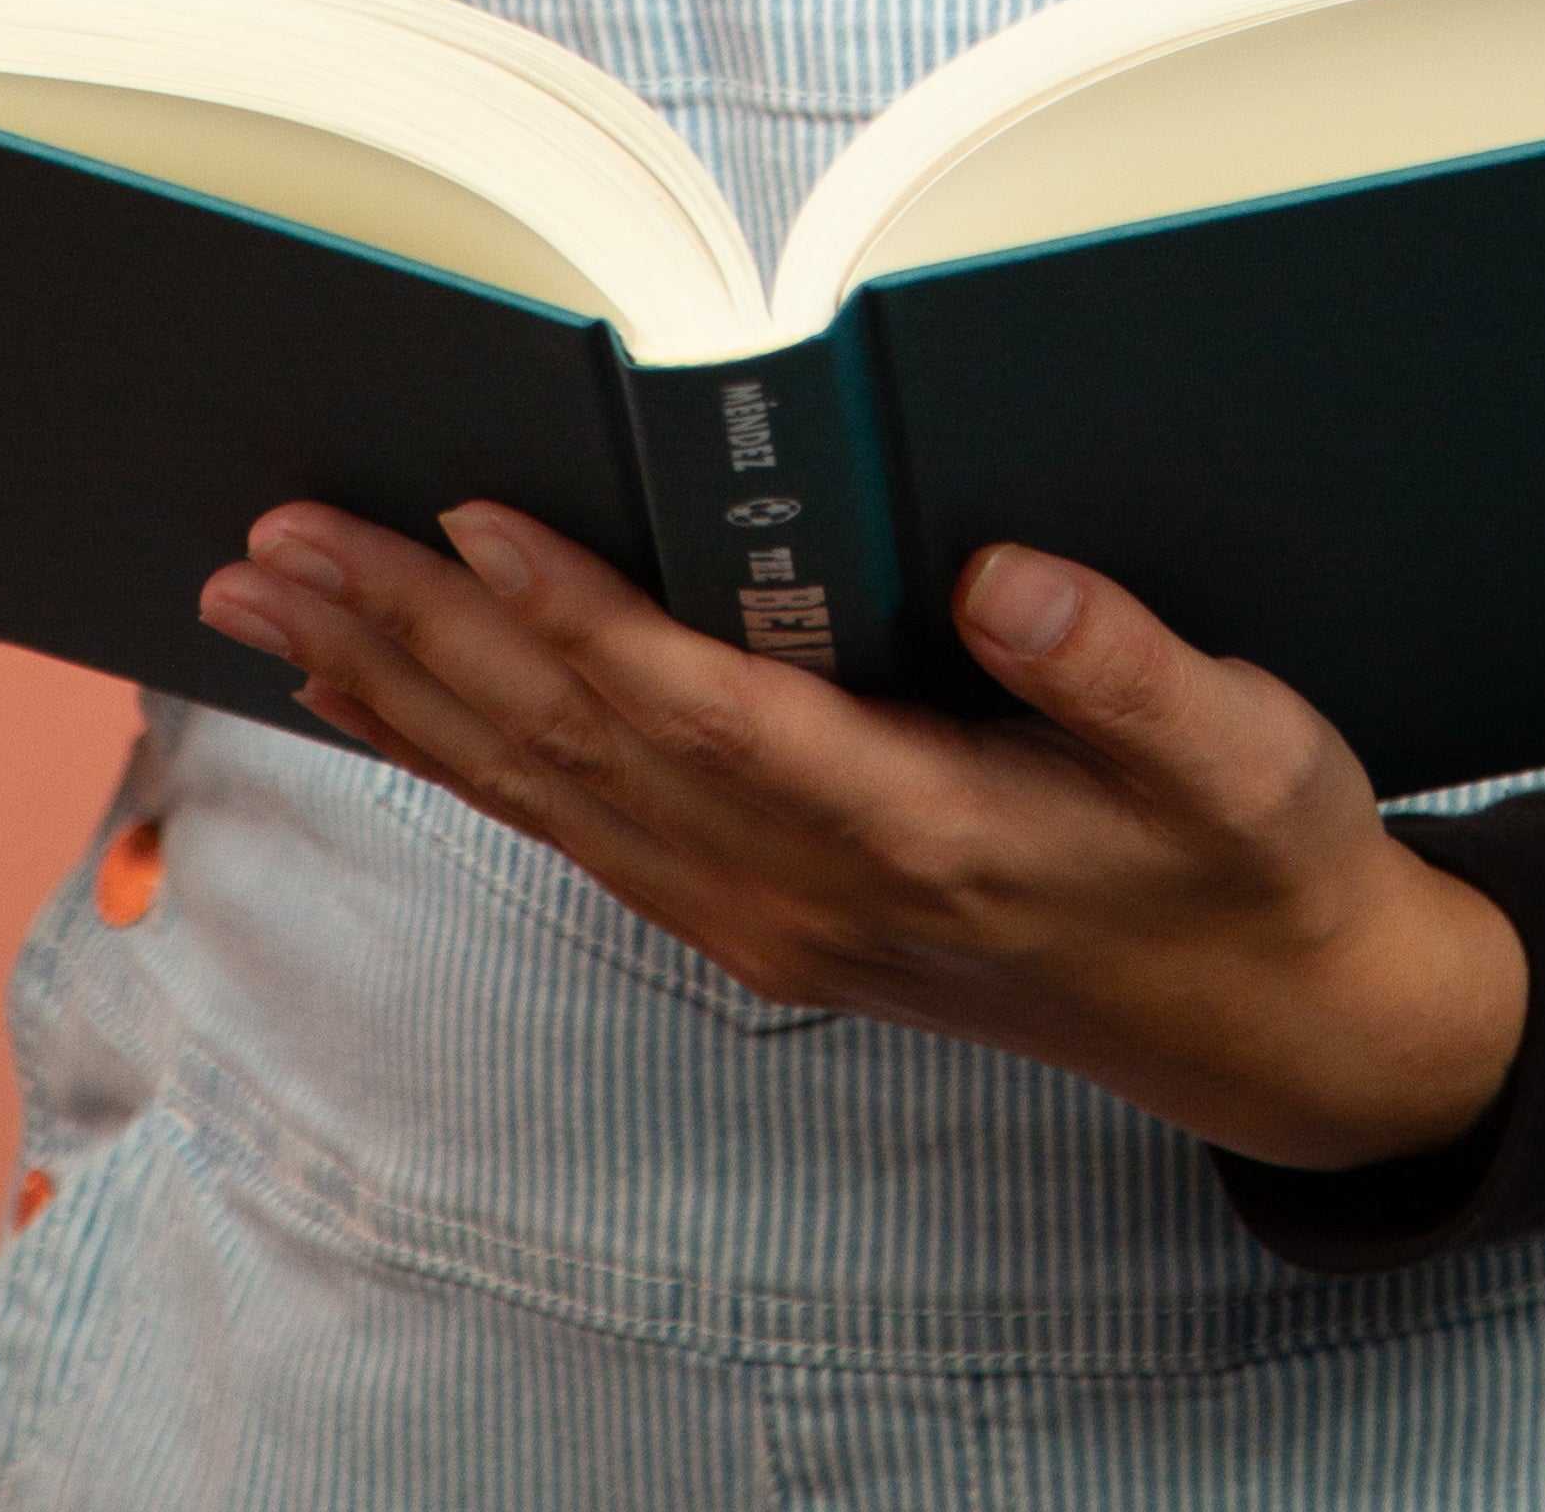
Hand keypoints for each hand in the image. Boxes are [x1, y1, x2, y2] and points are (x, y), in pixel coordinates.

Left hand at [197, 499, 1526, 1173]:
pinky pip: (569, 831)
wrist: (1270, 1024)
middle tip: (283, 537)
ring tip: (273, 596)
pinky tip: (380, 700)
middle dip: (416, 634)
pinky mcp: (754, 916)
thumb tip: (1012, 575)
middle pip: (574, 749)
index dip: (581, 617)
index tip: (471, 521)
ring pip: (543, 793)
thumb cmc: (1250, 860)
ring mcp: (763, 917)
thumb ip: (1125, 667)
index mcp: (914, 830)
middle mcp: (804, 890)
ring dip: (400, 689)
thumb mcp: (1245, 755)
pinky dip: (456, 759)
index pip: (704, 712)